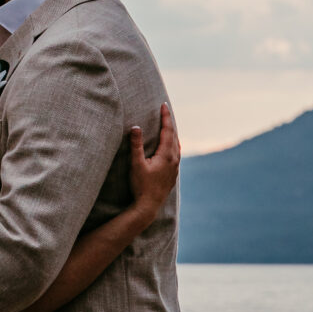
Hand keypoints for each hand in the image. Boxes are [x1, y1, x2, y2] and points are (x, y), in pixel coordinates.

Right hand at [127, 102, 180, 221]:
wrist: (149, 206)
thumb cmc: (141, 185)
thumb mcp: (136, 164)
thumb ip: (136, 145)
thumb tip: (136, 127)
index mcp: (166, 155)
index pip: (167, 130)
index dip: (166, 117)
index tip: (164, 105)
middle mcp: (174, 160)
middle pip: (174, 136)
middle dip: (169, 123)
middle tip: (166, 111)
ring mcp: (175, 168)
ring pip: (176, 145)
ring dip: (172, 134)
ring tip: (168, 126)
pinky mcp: (173, 174)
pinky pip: (176, 154)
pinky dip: (173, 144)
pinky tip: (170, 147)